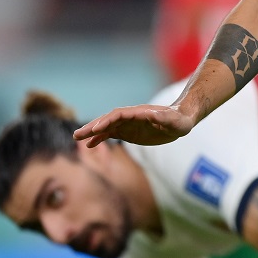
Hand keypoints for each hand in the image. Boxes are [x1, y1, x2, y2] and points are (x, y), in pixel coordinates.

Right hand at [73, 104, 195, 147]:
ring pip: (106, 127)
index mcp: (139, 113)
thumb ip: (163, 117)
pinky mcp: (129, 132)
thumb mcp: (174, 121)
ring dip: (92, 132)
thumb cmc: (179, 121)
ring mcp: (128, 124)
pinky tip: (90, 145)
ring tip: (77, 138)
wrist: (180, 121)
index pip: (118, 115)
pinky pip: (111, 134)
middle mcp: (130, 117)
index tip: (95, 129)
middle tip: (77, 134)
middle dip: (93, 126)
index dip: (107, 121)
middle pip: (108, 120)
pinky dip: (100, 139)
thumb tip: (153, 114)